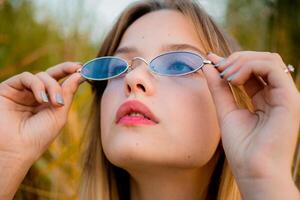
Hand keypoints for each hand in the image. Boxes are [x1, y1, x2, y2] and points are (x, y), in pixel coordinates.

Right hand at [0, 62, 84, 164]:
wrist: (15, 150)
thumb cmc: (38, 137)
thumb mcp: (59, 114)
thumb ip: (67, 93)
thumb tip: (79, 74)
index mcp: (48, 103)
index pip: (60, 83)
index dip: (71, 74)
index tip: (83, 69)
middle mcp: (35, 95)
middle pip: (51, 74)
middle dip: (66, 69)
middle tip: (77, 67)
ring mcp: (22, 92)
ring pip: (41, 76)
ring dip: (52, 86)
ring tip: (55, 103)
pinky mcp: (8, 89)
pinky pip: (26, 77)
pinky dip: (37, 85)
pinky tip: (41, 99)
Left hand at [202, 51, 299, 196]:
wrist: (253, 171)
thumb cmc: (241, 147)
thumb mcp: (225, 110)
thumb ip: (219, 87)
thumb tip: (209, 64)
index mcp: (265, 99)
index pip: (252, 70)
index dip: (231, 62)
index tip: (210, 60)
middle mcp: (277, 95)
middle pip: (261, 60)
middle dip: (236, 59)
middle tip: (218, 68)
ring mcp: (285, 96)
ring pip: (269, 60)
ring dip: (242, 61)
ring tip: (225, 75)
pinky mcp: (289, 99)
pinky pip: (273, 68)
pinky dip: (250, 67)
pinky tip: (234, 79)